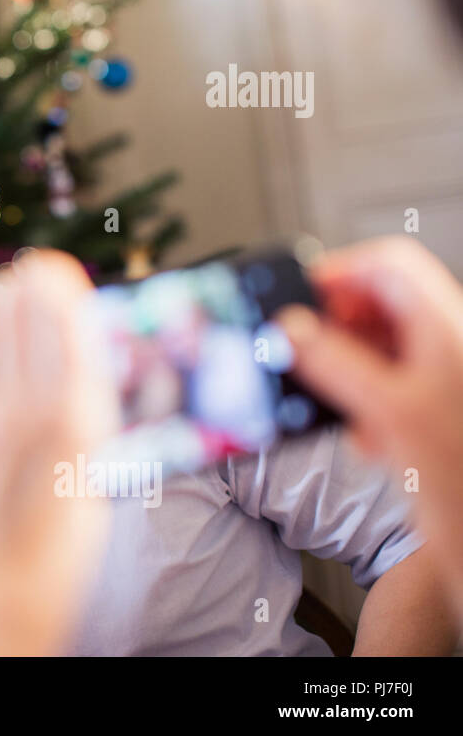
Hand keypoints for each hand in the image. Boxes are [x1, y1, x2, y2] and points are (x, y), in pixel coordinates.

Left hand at [0, 251, 118, 655]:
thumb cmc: (41, 562)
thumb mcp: (88, 484)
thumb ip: (82, 410)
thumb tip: (77, 344)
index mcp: (73, 426)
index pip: (63, 312)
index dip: (58, 287)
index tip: (57, 279)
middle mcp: (15, 413)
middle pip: (15, 302)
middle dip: (24, 290)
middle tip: (27, 292)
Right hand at [275, 236, 462, 617]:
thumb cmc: (462, 472)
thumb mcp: (388, 412)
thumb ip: (333, 365)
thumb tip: (289, 331)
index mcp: (447, 325)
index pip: (386, 262)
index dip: (337, 270)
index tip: (298, 297)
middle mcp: (448, 340)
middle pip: (380, 300)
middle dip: (337, 326)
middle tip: (307, 349)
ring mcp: (443, 371)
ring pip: (381, 341)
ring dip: (348, 364)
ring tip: (341, 399)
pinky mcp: (434, 402)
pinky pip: (390, 378)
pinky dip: (366, 396)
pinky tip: (367, 431)